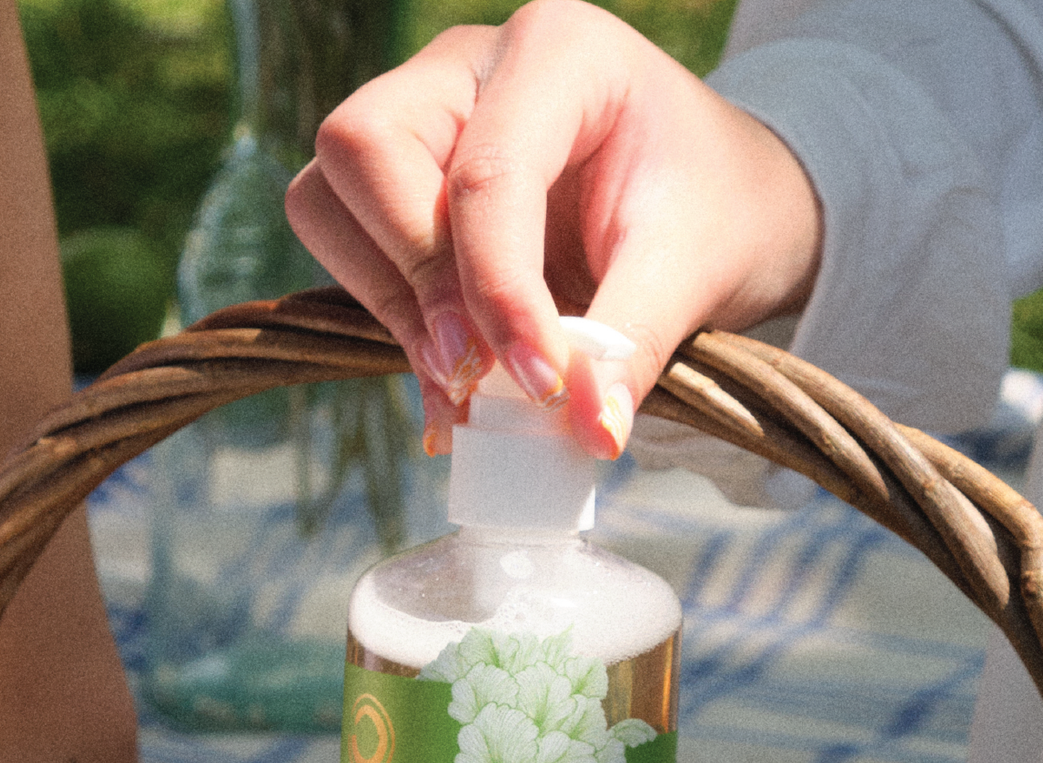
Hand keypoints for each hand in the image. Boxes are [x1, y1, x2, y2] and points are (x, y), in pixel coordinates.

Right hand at [286, 0, 822, 457]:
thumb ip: (629, 346)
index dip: (496, 293)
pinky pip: (347, 249)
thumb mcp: (691, 270)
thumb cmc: (710, 210)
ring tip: (465, 376)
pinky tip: (452, 380)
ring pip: (327, 200)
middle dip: (413, 277)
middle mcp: (467, 67)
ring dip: (386, 301)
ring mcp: (420, 120)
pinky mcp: (397, 189)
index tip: (537, 387)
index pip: (485, 172)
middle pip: (363, 152)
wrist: (715, 204)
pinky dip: (388, 323)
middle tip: (474, 369)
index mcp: (559, 51)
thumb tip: (586, 432)